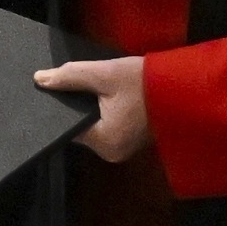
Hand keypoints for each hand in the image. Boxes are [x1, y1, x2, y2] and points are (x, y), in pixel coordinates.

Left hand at [35, 56, 152, 162]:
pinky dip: (101, 112)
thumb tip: (39, 79)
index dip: (58, 107)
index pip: (67, 127)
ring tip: (78, 87)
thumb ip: (71, 77)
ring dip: (88, 108)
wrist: (186, 87)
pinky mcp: (131, 140)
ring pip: (92, 126)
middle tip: (61, 84)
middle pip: (79, 128)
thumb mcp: (106, 74)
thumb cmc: (146, 82)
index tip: (49, 91)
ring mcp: (123, 148)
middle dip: (73, 107)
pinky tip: (99, 96)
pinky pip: (106, 126)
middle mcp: (111, 151)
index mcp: (104, 141)